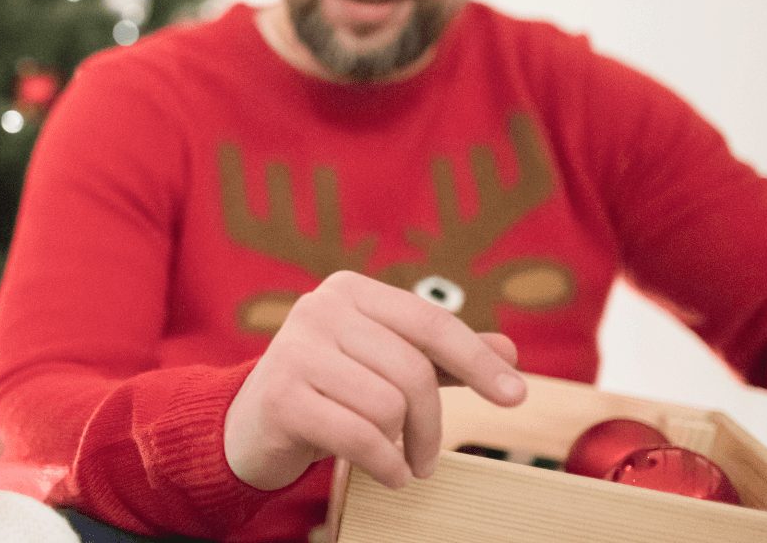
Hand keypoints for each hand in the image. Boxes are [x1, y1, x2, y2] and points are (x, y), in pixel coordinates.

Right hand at [223, 270, 525, 491]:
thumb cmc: (327, 391)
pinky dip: (384, 465)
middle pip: (412, 371)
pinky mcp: (281, 397)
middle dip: (431, 424)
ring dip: (403, 447)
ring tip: (395, 459)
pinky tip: (386, 474)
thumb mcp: (383, 365)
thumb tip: (508, 351)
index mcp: (350, 290)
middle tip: (428, 457)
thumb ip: (439, 356)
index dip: (477, 361)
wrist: (250, 425)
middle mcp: (319, 308)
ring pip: (388, 406)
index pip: (431, 321)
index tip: (516, 396)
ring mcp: (294, 350)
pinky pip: (359, 436)